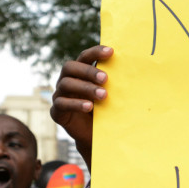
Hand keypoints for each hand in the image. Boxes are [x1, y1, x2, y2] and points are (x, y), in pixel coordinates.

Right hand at [51, 45, 111, 167]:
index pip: (84, 57)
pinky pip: (61, 104)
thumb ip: (113, 82)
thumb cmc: (103, 110)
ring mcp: (59, 95)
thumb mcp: (109, 95)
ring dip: (86, 88)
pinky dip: (76, 104)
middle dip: (88, 71)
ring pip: (66, 84)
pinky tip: (89, 107)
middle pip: (70, 67)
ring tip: (103, 95)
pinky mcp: (56, 111)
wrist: (94, 135)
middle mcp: (66, 80)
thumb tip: (132, 69)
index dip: (96, 52)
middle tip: (105, 78)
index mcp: (79, 72)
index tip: (111, 52)